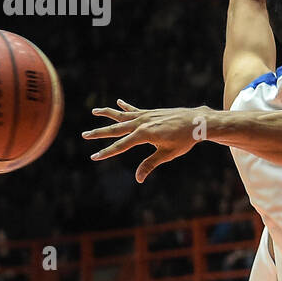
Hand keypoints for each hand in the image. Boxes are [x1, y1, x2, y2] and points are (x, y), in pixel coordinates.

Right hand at [83, 100, 210, 182]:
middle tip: (84, 135)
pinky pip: (135, 109)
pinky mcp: (151, 112)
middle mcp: (142, 123)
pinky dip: (126, 106)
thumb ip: (150, 164)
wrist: (197, 122)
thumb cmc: (184, 140)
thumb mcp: (167, 154)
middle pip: (116, 129)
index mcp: (144, 134)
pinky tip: (118, 102)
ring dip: (108, 113)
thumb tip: (138, 178)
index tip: (94, 156)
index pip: (120, 146)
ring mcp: (146, 115)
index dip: (106, 152)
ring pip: (122, 115)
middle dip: (99, 133)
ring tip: (94, 111)